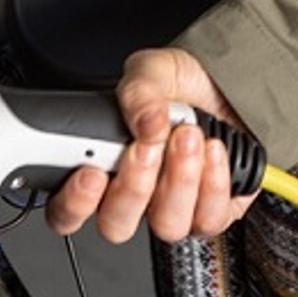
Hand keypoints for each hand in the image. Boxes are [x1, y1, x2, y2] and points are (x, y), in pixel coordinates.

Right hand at [44, 46, 257, 243]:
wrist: (229, 84)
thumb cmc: (183, 85)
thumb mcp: (152, 72)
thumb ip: (138, 92)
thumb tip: (146, 120)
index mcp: (102, 169)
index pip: (68, 210)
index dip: (75, 202)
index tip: (92, 172)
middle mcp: (135, 197)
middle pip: (117, 224)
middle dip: (134, 186)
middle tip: (148, 147)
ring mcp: (173, 208)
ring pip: (167, 224)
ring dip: (180, 179)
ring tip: (189, 136)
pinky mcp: (213, 210)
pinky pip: (210, 218)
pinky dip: (214, 182)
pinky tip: (214, 149)